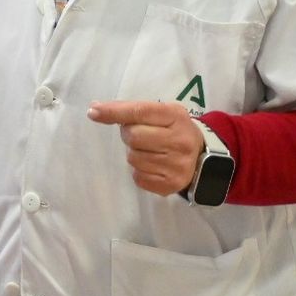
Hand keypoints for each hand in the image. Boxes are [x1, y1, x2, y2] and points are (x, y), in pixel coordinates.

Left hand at [87, 100, 203, 196]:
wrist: (201, 159)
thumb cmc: (175, 130)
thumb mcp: (163, 113)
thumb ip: (134, 110)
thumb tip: (95, 110)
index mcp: (176, 117)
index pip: (140, 112)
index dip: (115, 111)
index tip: (93, 111)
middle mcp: (180, 141)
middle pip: (133, 136)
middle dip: (128, 135)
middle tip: (139, 134)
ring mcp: (176, 165)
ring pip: (133, 158)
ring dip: (134, 153)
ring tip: (149, 150)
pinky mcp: (170, 185)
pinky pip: (138, 177)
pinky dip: (139, 170)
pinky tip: (152, 165)